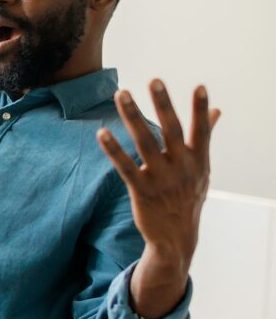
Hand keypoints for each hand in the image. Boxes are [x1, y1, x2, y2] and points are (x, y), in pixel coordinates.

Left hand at [96, 80, 220, 268]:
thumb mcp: (202, 169)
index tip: (199, 87)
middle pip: (171, 130)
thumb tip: (217, 111)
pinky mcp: (141, 191)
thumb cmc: (188, 196)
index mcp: (198, 161)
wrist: (176, 238)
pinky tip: (102, 133)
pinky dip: (113, 149)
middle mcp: (181, 168)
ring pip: (145, 142)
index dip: (200, 109)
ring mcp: (161, 179)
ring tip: (122, 94)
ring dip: (132, 116)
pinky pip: (124, 166)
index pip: (201, 131)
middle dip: (163, 104)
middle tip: (155, 80)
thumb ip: (204, 137)